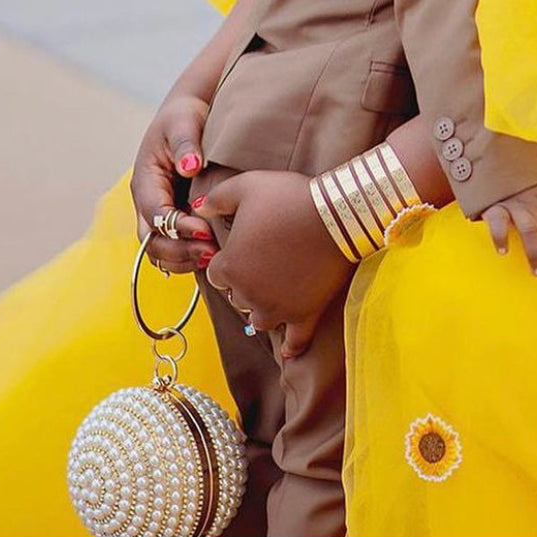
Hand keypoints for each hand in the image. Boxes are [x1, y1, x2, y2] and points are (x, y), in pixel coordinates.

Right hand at [130, 94, 217, 271]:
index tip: (204, 231)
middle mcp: (149, 202)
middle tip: (212, 253)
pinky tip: (216, 256)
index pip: (154, 214)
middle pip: (153, 240)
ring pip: (162, 250)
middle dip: (179, 251)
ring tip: (216, 258)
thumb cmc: (185, 116)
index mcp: (145, 181)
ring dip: (185, 259)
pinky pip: (176, 247)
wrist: (190, 115)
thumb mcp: (184, 123)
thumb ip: (186, 144)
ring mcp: (160, 213)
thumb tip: (190, 167)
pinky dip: (190, 256)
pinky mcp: (176, 218)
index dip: (177, 227)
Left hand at [195, 170, 353, 359]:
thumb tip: (199, 209)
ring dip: (263, 308)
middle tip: (265, 263)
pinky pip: (295, 340)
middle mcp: (248, 293)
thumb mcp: (247, 186)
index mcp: (230, 266)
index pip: (216, 273)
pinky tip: (290, 350)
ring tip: (276, 293)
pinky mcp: (305, 314)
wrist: (337, 213)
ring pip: (259, 320)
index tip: (244, 247)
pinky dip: (292, 345)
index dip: (228, 260)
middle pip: (237, 297)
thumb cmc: (289, 196)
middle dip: (246, 282)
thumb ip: (217, 198)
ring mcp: (277, 308)